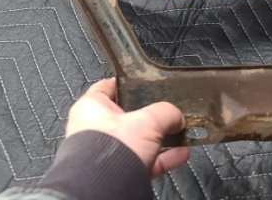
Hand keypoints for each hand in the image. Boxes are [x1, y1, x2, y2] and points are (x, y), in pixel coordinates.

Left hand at [65, 77, 189, 176]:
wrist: (106, 187)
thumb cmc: (110, 150)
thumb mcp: (148, 120)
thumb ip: (166, 112)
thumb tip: (177, 116)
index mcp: (91, 108)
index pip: (109, 87)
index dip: (128, 83)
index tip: (143, 82)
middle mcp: (94, 129)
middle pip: (129, 116)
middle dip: (152, 116)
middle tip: (169, 113)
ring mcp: (107, 152)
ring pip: (139, 141)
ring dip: (161, 139)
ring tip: (180, 134)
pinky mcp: (118, 172)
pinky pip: (145, 161)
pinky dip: (163, 158)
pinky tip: (179, 154)